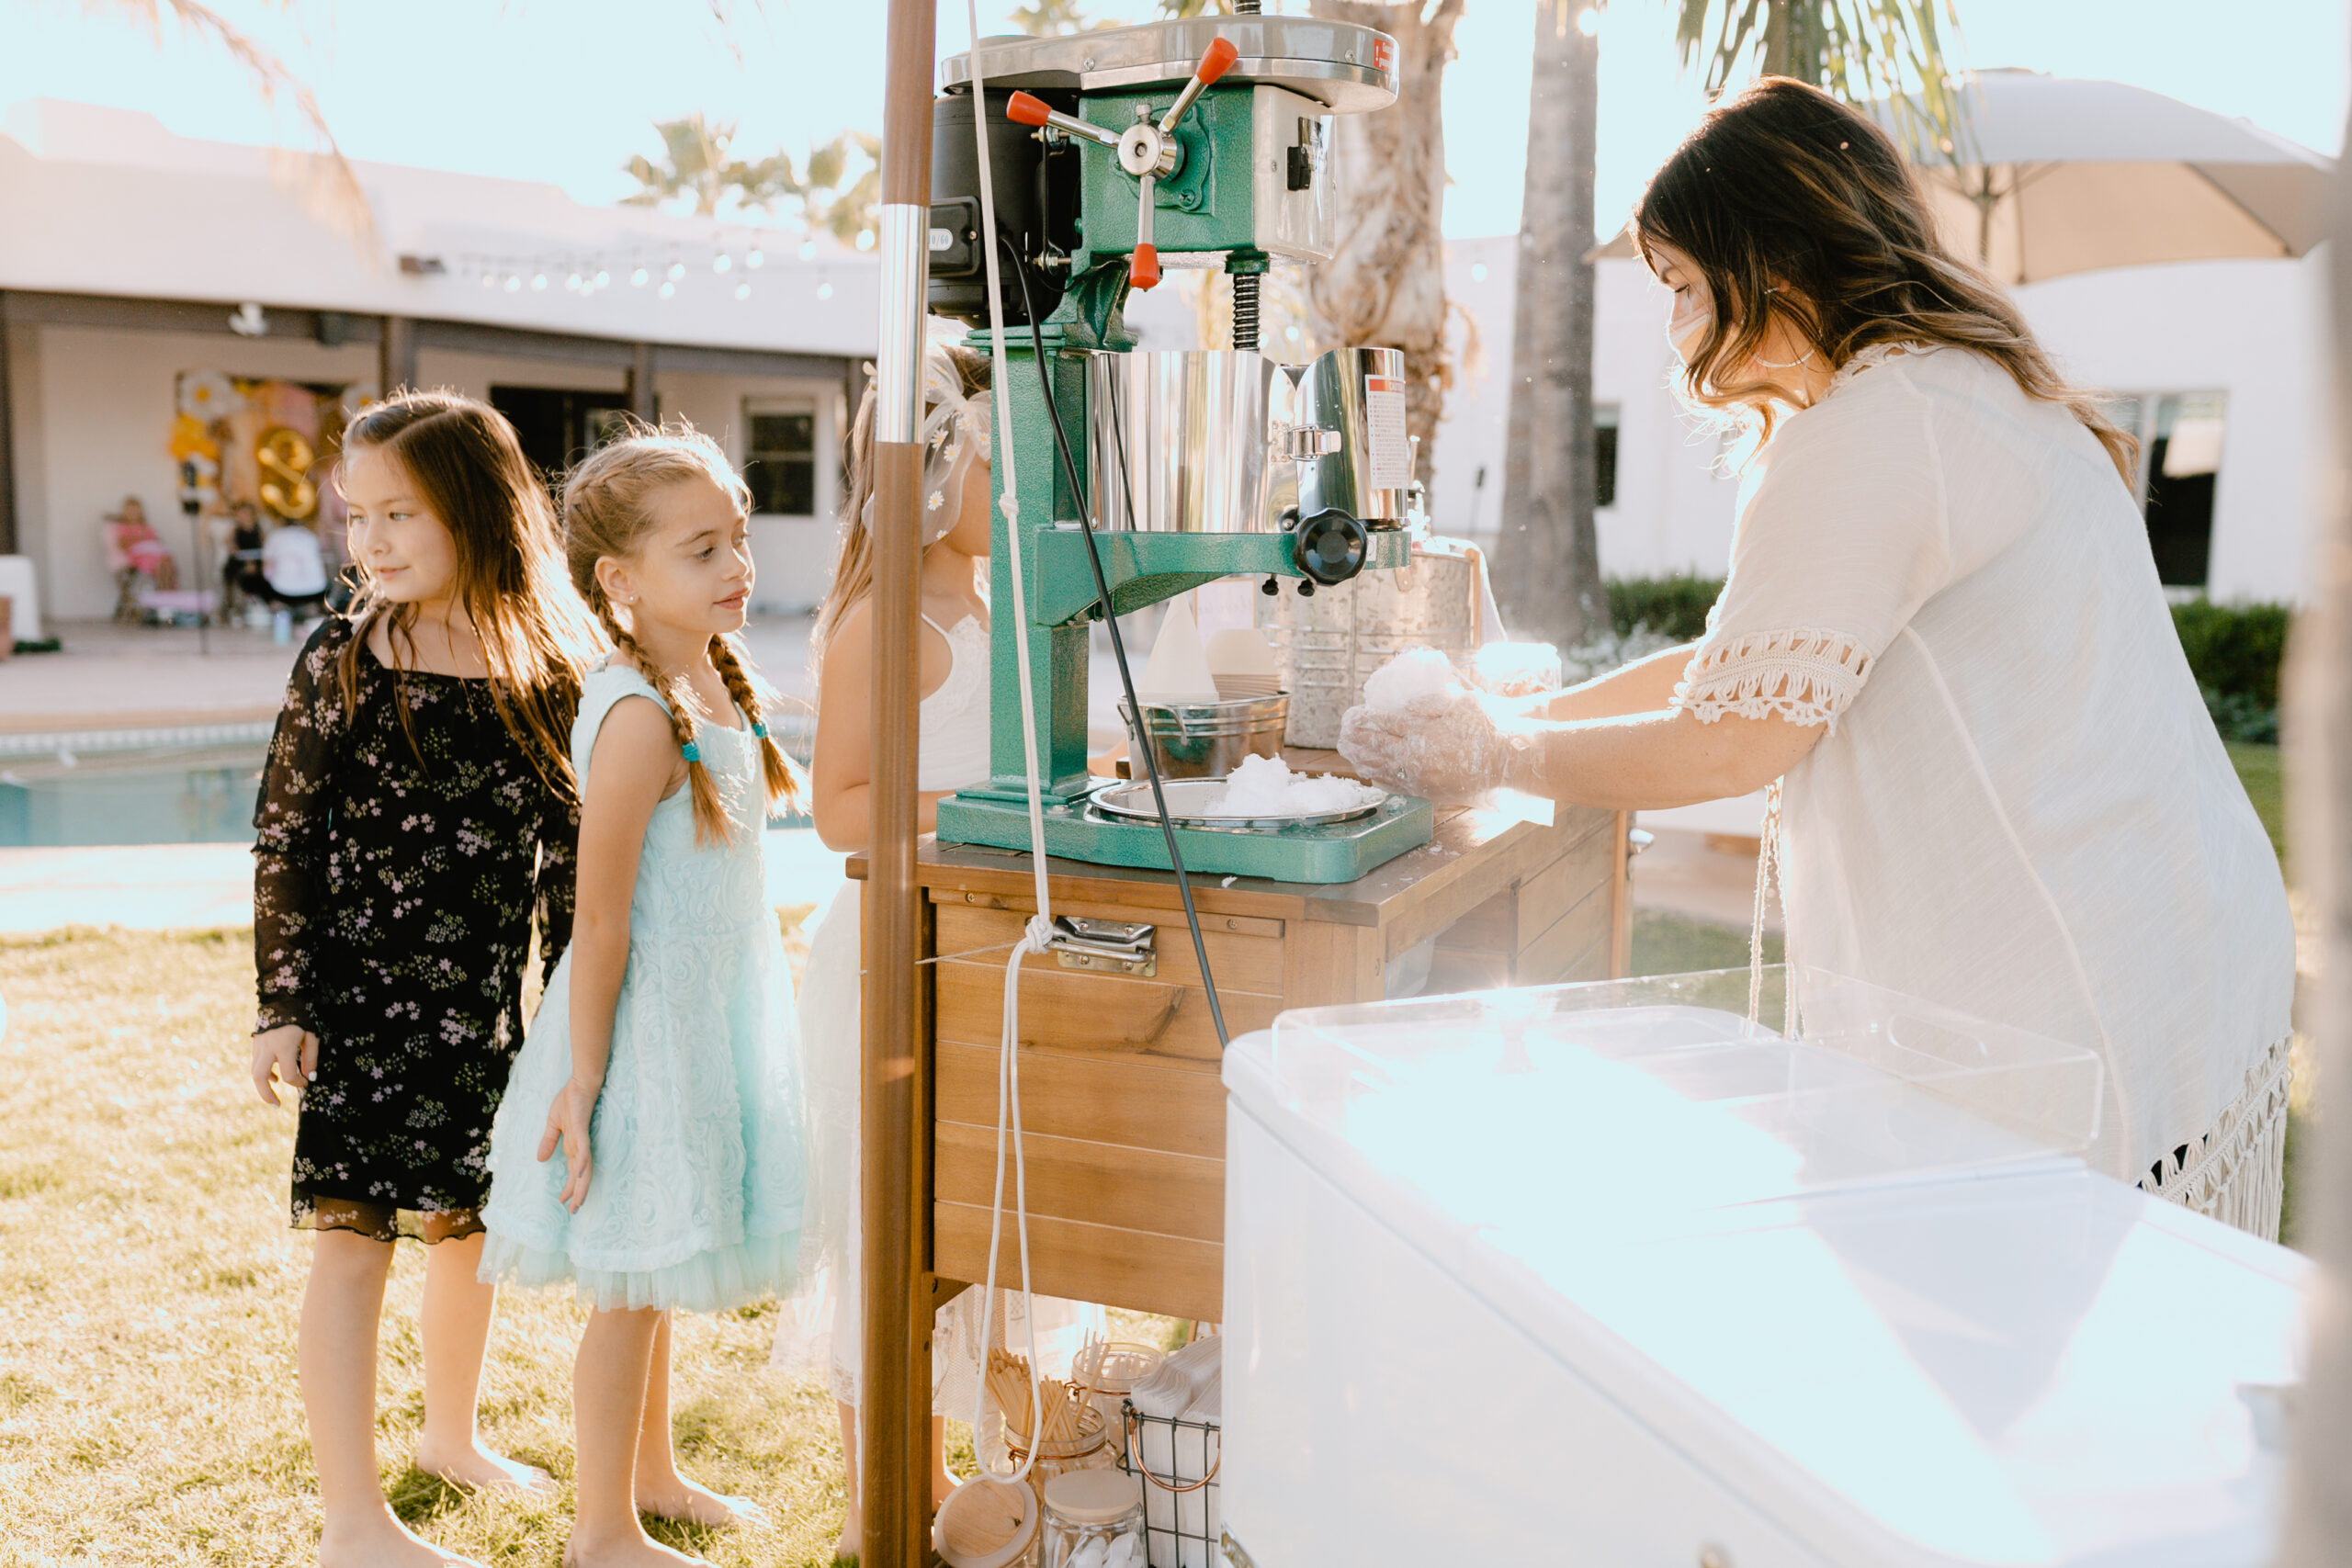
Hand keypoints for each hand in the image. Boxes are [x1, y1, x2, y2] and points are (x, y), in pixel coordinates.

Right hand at [250, 1023, 317, 1107]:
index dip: (298, 1083)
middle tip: (276, 1105)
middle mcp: (267, 1047)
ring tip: (274, 1096)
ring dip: (263, 1086)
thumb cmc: (301, 1018)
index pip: (289, 1074)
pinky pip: (256, 1064)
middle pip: (258, 1077)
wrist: (281, 999)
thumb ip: (310, 1058)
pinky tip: (275, 1078)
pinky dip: (263, 1074)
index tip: (306, 1083)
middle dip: (266, 1095)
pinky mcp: (255, 1044)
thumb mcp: (311, 1037)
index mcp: (283, 1046)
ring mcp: (257, 1045)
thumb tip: (309, 1078)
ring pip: (254, 1072)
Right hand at [537, 1078, 600, 1212]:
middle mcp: (580, 1147)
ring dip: (581, 1185)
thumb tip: (540, 1159)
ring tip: (577, 1202)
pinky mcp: (582, 1130)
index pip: (573, 1173)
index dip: (570, 1188)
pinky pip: (583, 1148)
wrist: (580, 1084)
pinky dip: (582, 1161)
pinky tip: (579, 1172)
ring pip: (584, 1168)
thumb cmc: (570, 1101)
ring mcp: (582, 1139)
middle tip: (574, 1212)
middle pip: (581, 1176)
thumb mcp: (553, 1124)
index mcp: (573, 1146)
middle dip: (578, 1194)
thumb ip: (549, 1141)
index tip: (564, 1202)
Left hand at [1339, 687, 1522, 802]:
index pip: (1384, 725)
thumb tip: (1402, 707)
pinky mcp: (1430, 792)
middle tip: (1341, 732)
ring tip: (1348, 751)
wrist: (1512, 760)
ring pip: (1382, 769)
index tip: (1352, 714)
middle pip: (1376, 748)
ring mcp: (1422, 779)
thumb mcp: (1460, 702)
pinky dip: (1380, 777)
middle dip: (1356, 739)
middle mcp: (1418, 758)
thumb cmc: (1489, 725)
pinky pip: (1397, 786)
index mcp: (1423, 733)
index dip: (1364, 719)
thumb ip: (1428, 703)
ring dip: (1362, 759)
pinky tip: (1371, 772)